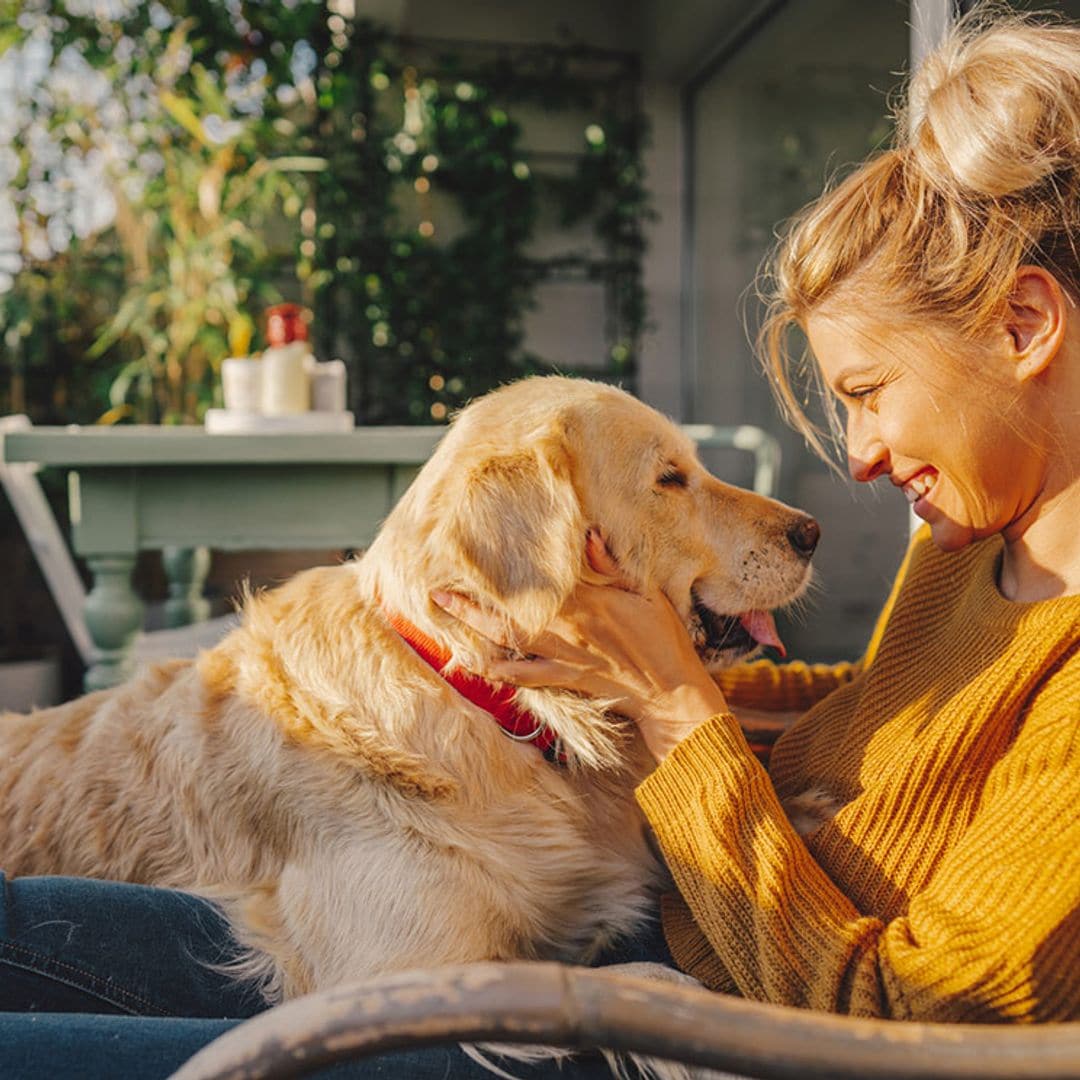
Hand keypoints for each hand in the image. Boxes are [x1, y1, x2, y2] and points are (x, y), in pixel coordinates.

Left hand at [431, 529, 729, 761]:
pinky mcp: (564, 678)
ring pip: (508, 642)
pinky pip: (524, 677)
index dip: (505, 573)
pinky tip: (476, 666)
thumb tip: (588, 536)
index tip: (479, 557)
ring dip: (474, 631)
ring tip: (446, 619)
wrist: (671, 689)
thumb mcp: (645, 593)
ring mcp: (561, 657)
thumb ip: (613, 565)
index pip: (536, 583)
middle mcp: (565, 630)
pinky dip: (498, 672)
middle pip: (508, 614)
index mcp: (586, 603)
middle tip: (437, 592)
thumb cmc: (663, 637)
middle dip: (471, 605)